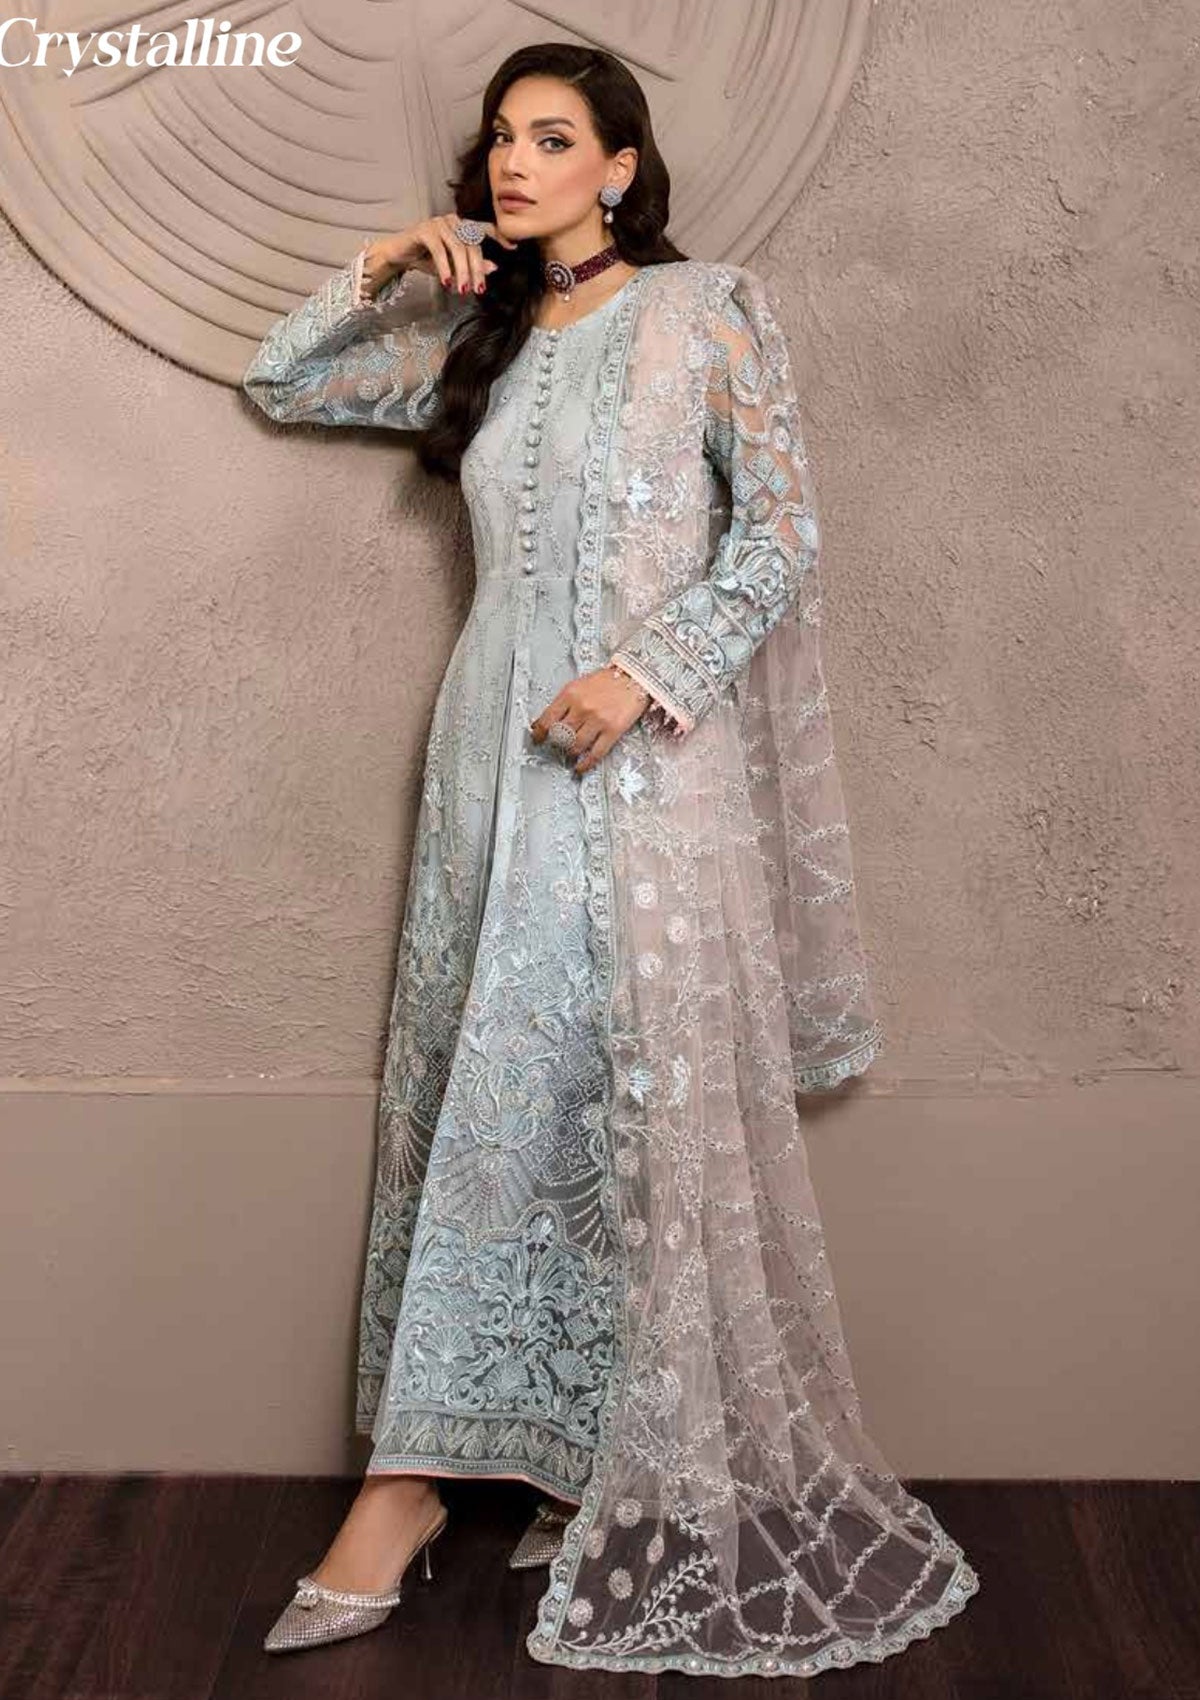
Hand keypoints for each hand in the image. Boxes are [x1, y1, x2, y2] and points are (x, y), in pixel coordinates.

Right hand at [387, 214, 518, 296]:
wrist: (399, 254)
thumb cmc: (427, 258)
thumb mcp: (453, 266)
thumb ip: (473, 265)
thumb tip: (494, 267)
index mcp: (462, 227)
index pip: (484, 228)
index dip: (499, 236)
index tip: (513, 248)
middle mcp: (453, 221)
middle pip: (472, 245)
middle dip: (476, 269)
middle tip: (478, 289)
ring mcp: (439, 223)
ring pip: (458, 248)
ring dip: (462, 271)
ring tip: (462, 289)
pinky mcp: (424, 230)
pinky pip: (439, 249)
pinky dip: (444, 267)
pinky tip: (446, 282)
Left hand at [529, 666, 650, 776]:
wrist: (636, 676)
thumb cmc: (609, 680)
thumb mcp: (580, 684)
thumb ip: (564, 702)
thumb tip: (548, 720)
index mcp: (570, 694)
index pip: (547, 719)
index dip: (539, 733)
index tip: (538, 739)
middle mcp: (582, 707)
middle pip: (560, 735)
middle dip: (556, 743)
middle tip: (557, 745)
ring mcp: (597, 720)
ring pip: (575, 746)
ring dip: (570, 753)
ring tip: (570, 753)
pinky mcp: (612, 730)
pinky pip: (595, 753)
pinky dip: (585, 763)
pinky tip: (581, 766)